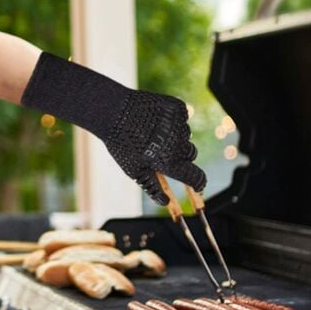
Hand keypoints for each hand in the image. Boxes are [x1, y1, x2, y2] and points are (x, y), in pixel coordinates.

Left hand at [20, 53, 205, 204]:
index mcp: (170, 162)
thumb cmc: (120, 142)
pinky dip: (173, 119)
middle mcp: (179, 143)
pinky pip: (182, 117)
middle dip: (181, 156)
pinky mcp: (177, 107)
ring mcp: (179, 123)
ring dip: (175, 136)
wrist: (112, 110)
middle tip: (161, 151)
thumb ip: (152, 187)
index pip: (196, 177)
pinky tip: (155, 118)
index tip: (197, 185)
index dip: (198, 183)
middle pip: (190, 154)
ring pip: (185, 135)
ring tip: (152, 132)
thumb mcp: (133, 169)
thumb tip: (165, 202)